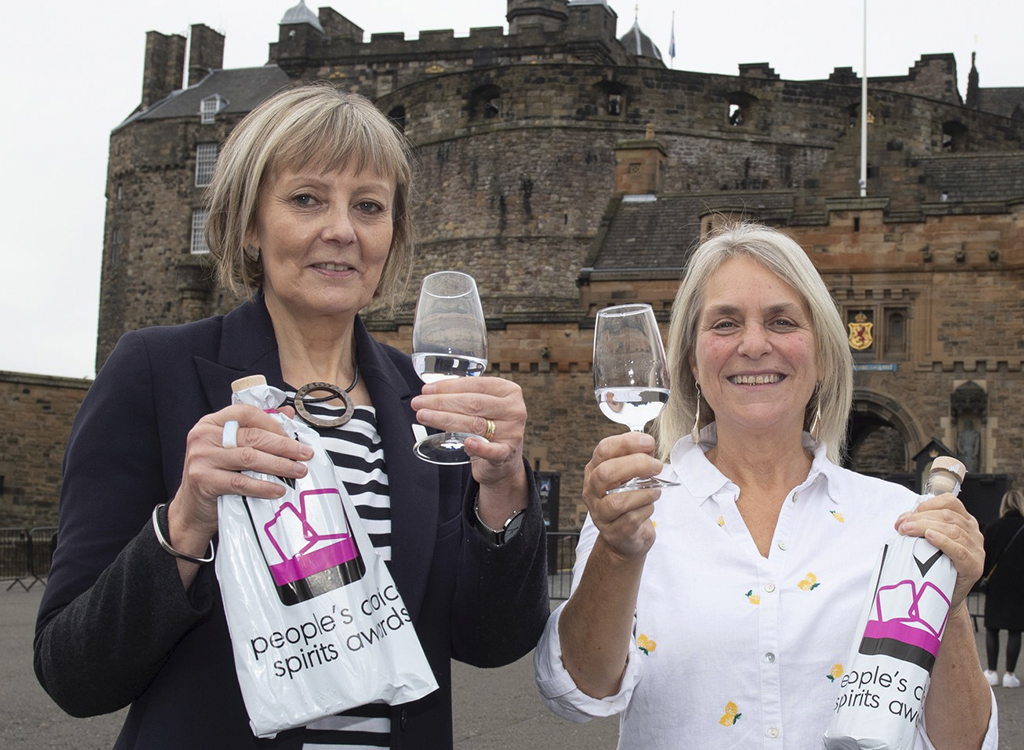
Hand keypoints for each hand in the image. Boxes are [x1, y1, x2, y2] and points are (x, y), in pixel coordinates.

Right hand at [169, 404, 312, 547]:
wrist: (192, 510)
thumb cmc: (215, 476)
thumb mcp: (231, 449)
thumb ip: (256, 429)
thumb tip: (287, 413)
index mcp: (211, 423)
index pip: (246, 413)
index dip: (273, 423)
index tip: (292, 435)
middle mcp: (203, 436)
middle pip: (252, 436)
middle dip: (284, 445)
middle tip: (305, 454)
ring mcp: (201, 457)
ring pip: (249, 457)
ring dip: (279, 465)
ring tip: (298, 471)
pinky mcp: (203, 480)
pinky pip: (241, 482)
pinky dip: (263, 486)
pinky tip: (278, 489)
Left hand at [411, 376, 526, 487]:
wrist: (503, 460)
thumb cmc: (489, 427)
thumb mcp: (485, 407)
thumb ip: (466, 396)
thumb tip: (430, 392)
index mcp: (509, 391)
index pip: (476, 384)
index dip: (449, 386)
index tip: (426, 390)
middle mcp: (514, 410)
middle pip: (473, 403)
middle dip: (441, 402)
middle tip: (418, 403)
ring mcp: (512, 432)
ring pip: (475, 424)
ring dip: (445, 419)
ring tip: (424, 416)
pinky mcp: (507, 454)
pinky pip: (492, 451)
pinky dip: (479, 447)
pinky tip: (466, 442)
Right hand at [582, 432, 663, 559]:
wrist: (626, 535)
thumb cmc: (629, 500)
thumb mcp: (630, 475)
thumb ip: (638, 457)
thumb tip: (648, 444)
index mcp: (594, 470)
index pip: (604, 450)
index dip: (627, 442)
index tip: (649, 442)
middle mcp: (592, 491)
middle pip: (606, 473)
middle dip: (636, 465)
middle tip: (656, 466)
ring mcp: (599, 513)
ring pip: (617, 501)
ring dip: (643, 493)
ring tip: (655, 491)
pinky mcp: (613, 532)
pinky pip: (630, 519)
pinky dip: (645, 510)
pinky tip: (649, 506)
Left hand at [895, 493, 983, 611]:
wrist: (940, 596)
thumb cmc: (933, 567)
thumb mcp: (927, 541)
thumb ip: (919, 526)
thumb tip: (904, 518)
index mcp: (964, 522)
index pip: (950, 503)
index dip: (928, 505)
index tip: (909, 514)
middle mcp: (973, 534)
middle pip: (947, 516)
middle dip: (920, 518)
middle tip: (902, 526)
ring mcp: (976, 550)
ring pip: (952, 530)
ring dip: (925, 527)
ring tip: (907, 531)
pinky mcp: (973, 567)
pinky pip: (958, 550)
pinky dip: (942, 541)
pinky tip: (929, 537)